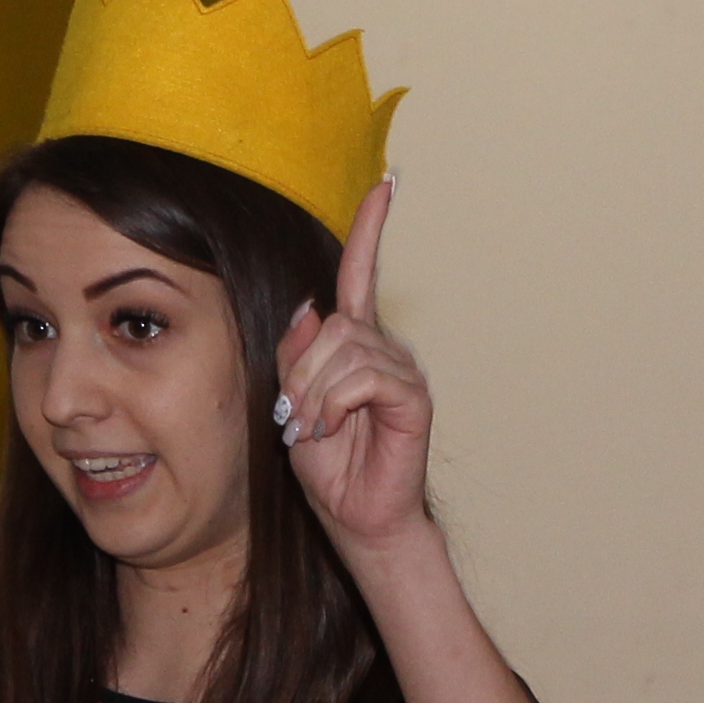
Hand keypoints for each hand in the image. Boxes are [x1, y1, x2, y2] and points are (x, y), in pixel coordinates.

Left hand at [274, 178, 438, 559]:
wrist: (357, 518)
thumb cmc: (329, 466)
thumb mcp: (290, 401)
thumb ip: (292, 354)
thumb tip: (307, 309)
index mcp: (355, 344)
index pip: (360, 274)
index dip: (371, 228)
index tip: (386, 185)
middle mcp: (384, 349)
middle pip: (333, 323)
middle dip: (300, 370)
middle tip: (295, 416)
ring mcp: (402, 372)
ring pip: (343, 349)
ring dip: (314, 392)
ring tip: (316, 429)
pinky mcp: (413, 397)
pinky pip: (363, 377)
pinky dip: (337, 402)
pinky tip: (337, 427)